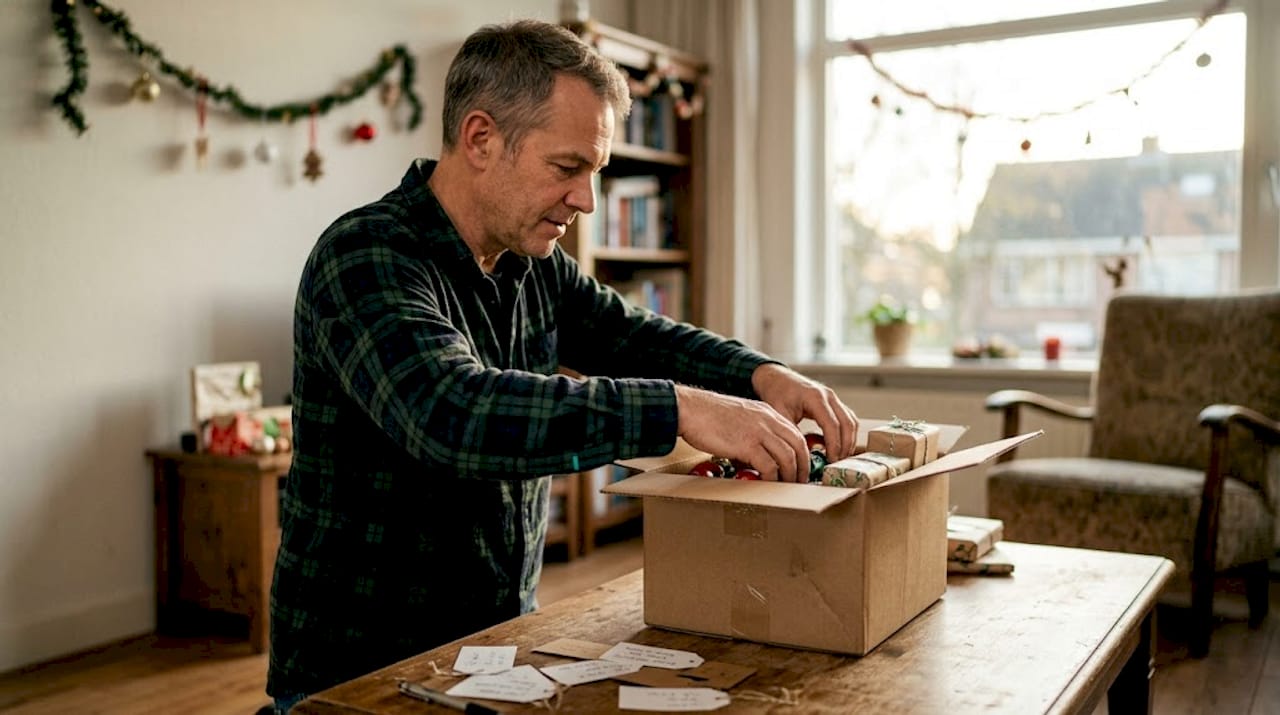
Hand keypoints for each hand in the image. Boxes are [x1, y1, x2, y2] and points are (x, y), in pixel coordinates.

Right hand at [674, 385, 807, 481]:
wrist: (690, 408)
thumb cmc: (708, 415)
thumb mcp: (740, 416)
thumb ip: (754, 431)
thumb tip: (759, 455)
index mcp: (767, 412)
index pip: (795, 434)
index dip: (802, 453)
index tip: (801, 467)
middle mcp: (768, 420)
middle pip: (798, 445)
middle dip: (803, 467)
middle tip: (800, 482)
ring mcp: (759, 432)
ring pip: (788, 457)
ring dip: (789, 476)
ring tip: (785, 487)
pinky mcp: (747, 444)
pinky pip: (769, 466)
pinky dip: (771, 478)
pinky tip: (766, 484)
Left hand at [751, 364, 858, 459]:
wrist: (777, 378)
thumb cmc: (776, 394)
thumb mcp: (779, 414)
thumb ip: (791, 433)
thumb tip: (802, 455)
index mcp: (815, 397)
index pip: (832, 424)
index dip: (834, 445)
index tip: (831, 461)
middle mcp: (829, 396)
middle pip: (847, 423)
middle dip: (845, 446)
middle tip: (837, 463)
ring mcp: (834, 398)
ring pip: (851, 422)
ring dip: (849, 441)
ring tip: (838, 458)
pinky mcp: (834, 403)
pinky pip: (847, 419)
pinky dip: (846, 434)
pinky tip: (837, 447)